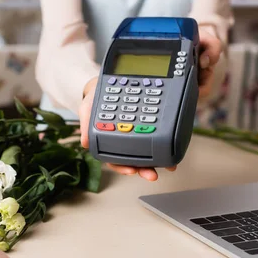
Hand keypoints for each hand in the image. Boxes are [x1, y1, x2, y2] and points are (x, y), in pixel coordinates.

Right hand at [78, 28, 223, 181]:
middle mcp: (124, 142)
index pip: (115, 159)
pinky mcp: (147, 126)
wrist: (105, 83)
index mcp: (109, 141)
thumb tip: (86, 142)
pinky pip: (156, 139)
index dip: (123, 166)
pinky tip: (172, 149)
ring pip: (146, 154)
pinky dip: (164, 146)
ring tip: (168, 167)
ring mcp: (136, 135)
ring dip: (156, 162)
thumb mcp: (87, 108)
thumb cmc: (95, 98)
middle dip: (143, 169)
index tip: (131, 170)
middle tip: (152, 174)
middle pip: (133, 161)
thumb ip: (86, 124)